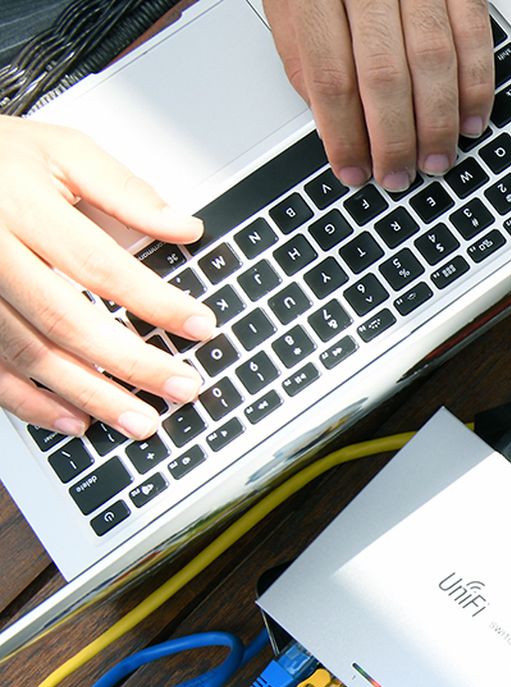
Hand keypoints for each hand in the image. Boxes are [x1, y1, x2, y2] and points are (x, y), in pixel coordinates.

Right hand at [0, 118, 214, 437]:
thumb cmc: (0, 159)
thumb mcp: (62, 151)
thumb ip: (124, 190)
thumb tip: (185, 227)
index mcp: (21, 206)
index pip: (100, 265)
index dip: (155, 301)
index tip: (200, 325)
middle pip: (67, 319)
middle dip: (130, 363)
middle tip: (182, 388)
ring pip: (30, 353)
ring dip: (88, 395)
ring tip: (141, 420)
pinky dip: (32, 403)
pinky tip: (74, 421)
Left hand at [264, 0, 493, 190]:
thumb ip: (305, 51)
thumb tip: (329, 118)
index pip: (328, 75)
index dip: (342, 134)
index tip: (351, 170)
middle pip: (382, 75)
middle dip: (393, 139)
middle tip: (397, 177)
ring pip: (432, 62)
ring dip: (436, 123)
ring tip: (434, 161)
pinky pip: (474, 38)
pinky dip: (476, 87)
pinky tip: (470, 120)